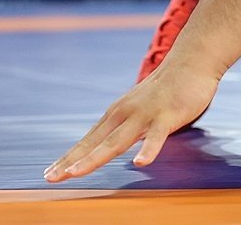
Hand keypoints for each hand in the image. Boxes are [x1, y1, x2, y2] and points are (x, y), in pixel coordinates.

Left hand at [45, 60, 217, 181]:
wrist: (190, 62)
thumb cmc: (166, 90)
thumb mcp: (139, 110)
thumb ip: (125, 128)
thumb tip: (112, 146)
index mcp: (116, 115)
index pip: (88, 141)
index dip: (69, 158)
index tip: (50, 174)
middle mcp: (124, 114)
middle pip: (94, 143)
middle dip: (72, 161)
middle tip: (51, 178)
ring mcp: (144, 115)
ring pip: (116, 141)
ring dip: (95, 158)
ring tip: (76, 173)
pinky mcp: (166, 116)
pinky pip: (156, 136)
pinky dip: (148, 149)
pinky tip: (141, 163)